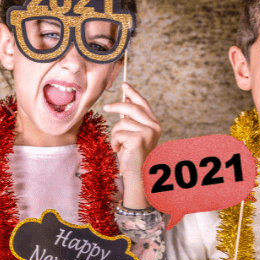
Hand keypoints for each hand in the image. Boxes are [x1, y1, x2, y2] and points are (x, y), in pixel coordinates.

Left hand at [104, 82, 160, 208]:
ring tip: (119, 145)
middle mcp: (154, 126)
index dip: (133, 93)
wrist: (136, 174)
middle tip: (105, 107)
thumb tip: (125, 101)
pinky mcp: (139, 139)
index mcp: (153, 124)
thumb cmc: (132, 155)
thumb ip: (130, 119)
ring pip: (122, 123)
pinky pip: (119, 133)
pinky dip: (115, 142)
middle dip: (117, 107)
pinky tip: (120, 150)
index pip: (143, 104)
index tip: (124, 84)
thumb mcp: (132, 134)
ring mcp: (148, 132)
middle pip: (132, 108)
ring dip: (115, 134)